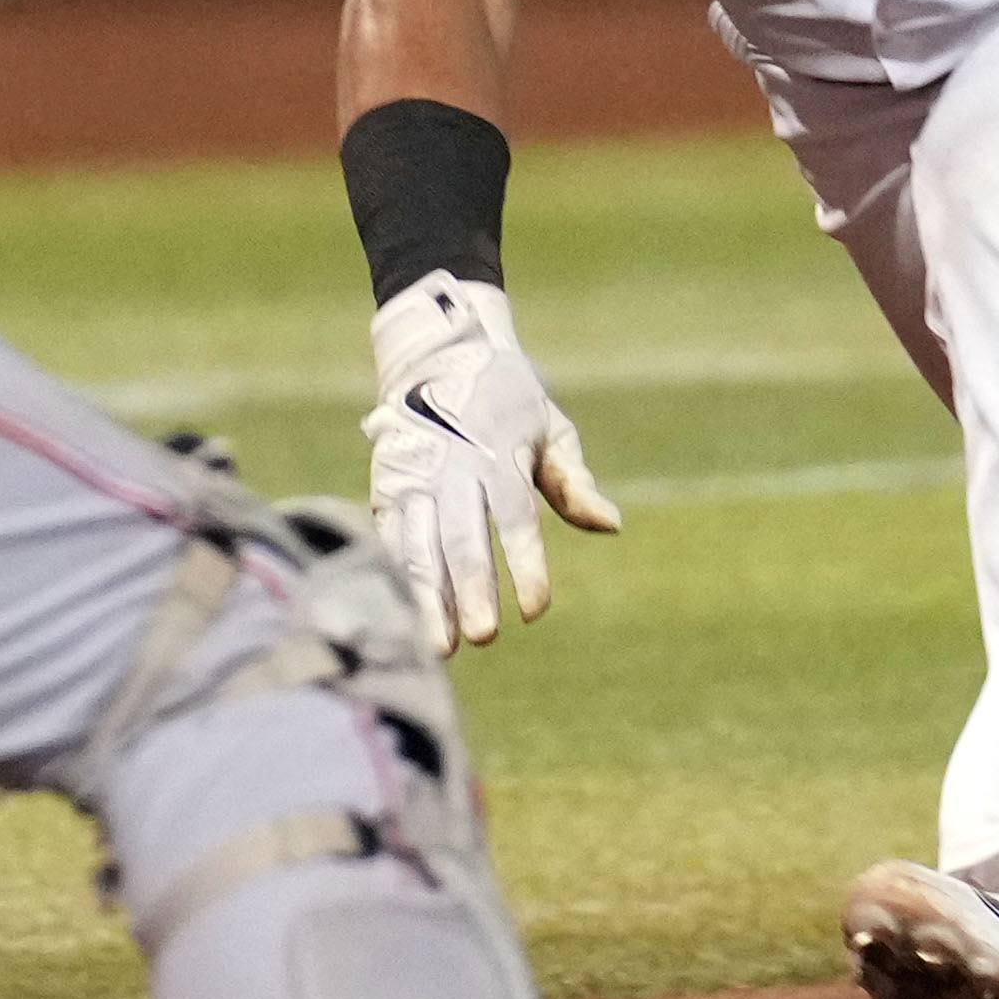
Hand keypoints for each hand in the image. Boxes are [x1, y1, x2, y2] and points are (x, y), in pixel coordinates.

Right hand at [363, 273, 617, 648]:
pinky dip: (398, 576)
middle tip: (484, 637)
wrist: (438, 352)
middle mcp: (453, 466)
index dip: (526, 565)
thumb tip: (611, 525)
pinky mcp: (386, 484)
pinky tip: (405, 615)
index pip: (515, 518)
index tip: (536, 611)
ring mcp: (414, 476)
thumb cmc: (507, 399)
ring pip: (419, 545)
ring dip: (429, 597)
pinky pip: (390, 537)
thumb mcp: (549, 428)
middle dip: (471, 588)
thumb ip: (574, 481)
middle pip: (462, 537)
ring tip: (440, 646)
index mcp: (499, 453)